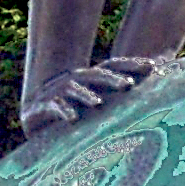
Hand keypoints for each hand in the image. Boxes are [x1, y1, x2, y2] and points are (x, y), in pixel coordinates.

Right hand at [16, 56, 163, 137]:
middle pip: (94, 74)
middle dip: (112, 78)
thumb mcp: (93, 108)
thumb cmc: (70, 115)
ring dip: (86, 94)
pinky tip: (73, 118)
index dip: (131, 64)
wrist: (33, 122)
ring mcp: (55, 92)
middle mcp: (72, 81)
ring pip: (73, 88)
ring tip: (98, 103)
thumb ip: (116, 102)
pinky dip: (63, 111)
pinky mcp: (40, 107)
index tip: (152, 66)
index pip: (111, 66)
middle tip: (129, 84)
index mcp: (87, 79)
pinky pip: (52, 106)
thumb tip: (150, 100)